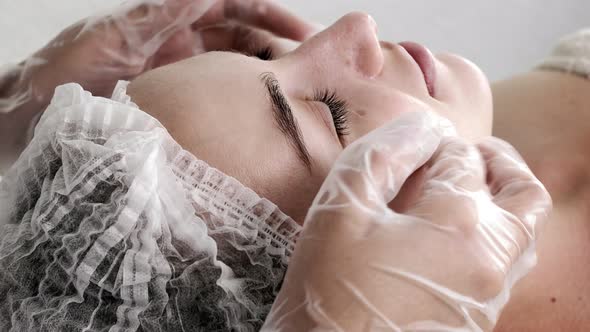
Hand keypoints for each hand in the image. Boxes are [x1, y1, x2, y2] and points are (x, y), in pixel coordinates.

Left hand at [0, 0, 314, 169]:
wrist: (27, 121)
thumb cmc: (58, 78)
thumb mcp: (111, 39)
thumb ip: (159, 14)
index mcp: (168, 21)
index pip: (234, 9)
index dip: (272, 16)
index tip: (304, 33)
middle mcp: (179, 45)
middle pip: (244, 39)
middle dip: (279, 48)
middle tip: (314, 72)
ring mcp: (180, 77)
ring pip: (236, 71)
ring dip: (266, 79)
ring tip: (297, 98)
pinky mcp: (176, 105)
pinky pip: (218, 100)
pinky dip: (242, 104)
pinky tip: (260, 119)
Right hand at [263, 111, 551, 330]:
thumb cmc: (328, 290)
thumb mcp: (339, 210)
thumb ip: (380, 157)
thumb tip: (419, 127)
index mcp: (455, 222)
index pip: (460, 159)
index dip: (434, 140)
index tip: (413, 141)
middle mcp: (488, 257)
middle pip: (522, 193)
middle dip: (497, 160)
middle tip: (472, 150)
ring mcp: (489, 292)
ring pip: (525, 233)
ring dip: (505, 198)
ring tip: (473, 186)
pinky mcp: (478, 317)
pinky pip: (509, 266)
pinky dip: (496, 234)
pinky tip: (458, 234)